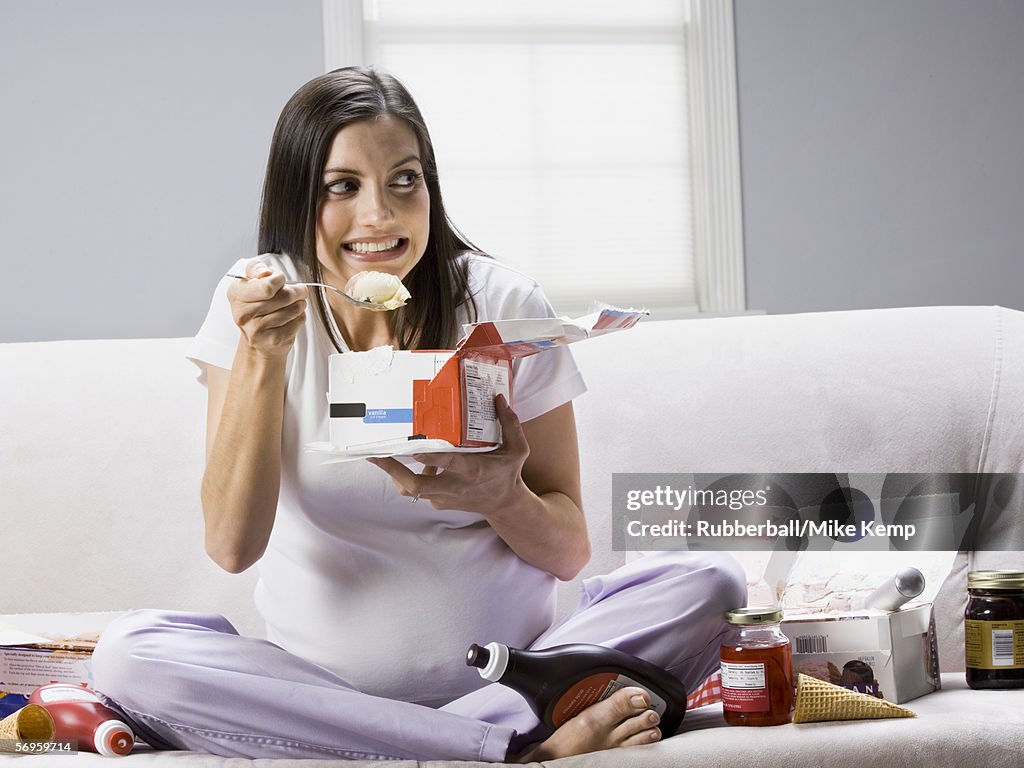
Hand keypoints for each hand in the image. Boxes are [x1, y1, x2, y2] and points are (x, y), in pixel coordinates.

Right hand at [228, 260, 308, 358]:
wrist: (257, 338)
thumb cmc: (258, 303)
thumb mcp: (252, 280)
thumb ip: (256, 268)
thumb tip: (265, 273)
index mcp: (236, 294)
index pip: (267, 286)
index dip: (280, 280)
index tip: (281, 280)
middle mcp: (243, 314)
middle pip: (284, 297)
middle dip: (297, 291)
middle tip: (300, 290)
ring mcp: (257, 330)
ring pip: (294, 309)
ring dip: (300, 304)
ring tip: (296, 303)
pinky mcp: (273, 340)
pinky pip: (298, 322)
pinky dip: (300, 317)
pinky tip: (293, 316)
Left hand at [368, 394, 530, 514]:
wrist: (504, 506)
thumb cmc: (508, 474)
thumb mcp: (517, 450)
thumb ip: (510, 424)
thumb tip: (499, 398)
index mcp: (473, 471)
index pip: (449, 464)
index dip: (430, 458)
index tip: (414, 449)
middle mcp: (454, 486)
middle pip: (416, 485)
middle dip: (393, 470)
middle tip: (375, 454)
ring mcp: (443, 497)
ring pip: (411, 489)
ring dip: (394, 473)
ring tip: (379, 454)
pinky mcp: (438, 501)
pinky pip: (417, 490)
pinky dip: (410, 476)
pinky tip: (413, 459)